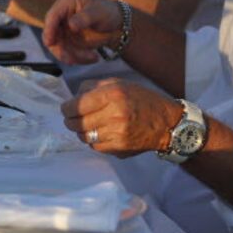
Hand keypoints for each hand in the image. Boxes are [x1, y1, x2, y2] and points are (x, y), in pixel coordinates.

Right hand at [42, 0, 124, 64]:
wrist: (116, 25)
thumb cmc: (107, 12)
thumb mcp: (98, 13)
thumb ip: (84, 18)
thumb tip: (71, 25)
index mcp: (65, 2)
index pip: (52, 16)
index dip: (49, 30)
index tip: (50, 43)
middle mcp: (60, 16)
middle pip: (52, 35)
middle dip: (63, 49)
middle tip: (75, 60)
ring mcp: (62, 30)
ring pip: (59, 48)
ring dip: (74, 56)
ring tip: (94, 57)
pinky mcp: (66, 42)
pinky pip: (66, 54)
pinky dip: (78, 58)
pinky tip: (93, 57)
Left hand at [61, 79, 181, 156]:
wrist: (167, 123)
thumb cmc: (141, 100)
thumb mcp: (119, 83)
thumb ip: (93, 87)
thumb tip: (73, 97)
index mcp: (112, 95)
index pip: (76, 105)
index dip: (66, 108)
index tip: (66, 108)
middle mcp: (114, 115)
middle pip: (77, 123)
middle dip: (70, 121)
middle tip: (72, 118)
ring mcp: (117, 134)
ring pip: (84, 137)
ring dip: (82, 131)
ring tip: (88, 125)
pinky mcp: (120, 149)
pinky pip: (95, 147)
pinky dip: (93, 141)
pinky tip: (101, 133)